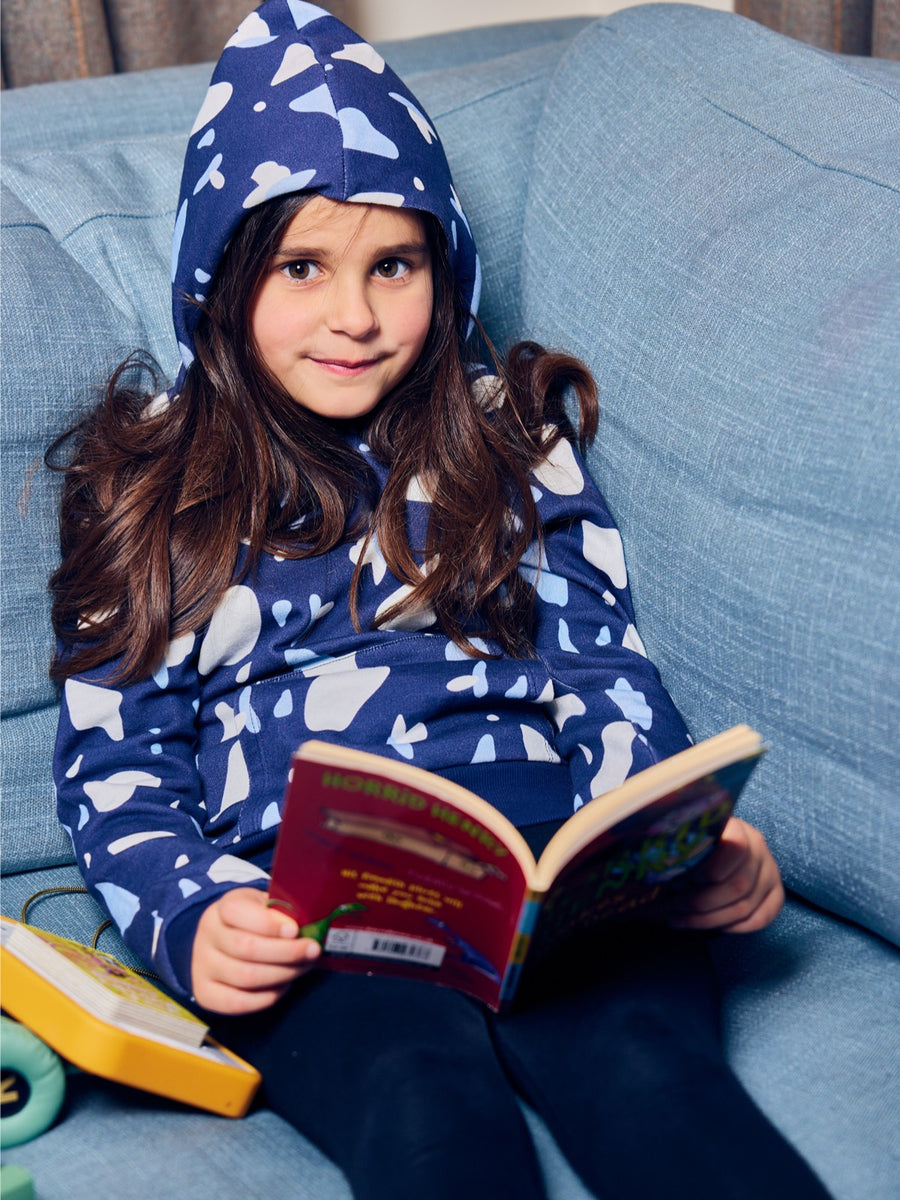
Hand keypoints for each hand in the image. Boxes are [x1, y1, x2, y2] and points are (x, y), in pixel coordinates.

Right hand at [191, 887, 320, 1013]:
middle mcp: (207, 936)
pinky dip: (268, 996)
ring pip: (246, 977)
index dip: (269, 923)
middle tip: (313, 950)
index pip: (238, 912)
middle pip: (247, 948)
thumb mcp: (264, 905)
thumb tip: (307, 926)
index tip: (295, 930)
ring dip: (283, 974)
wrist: (222, 943)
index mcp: (222, 907)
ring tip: (304, 967)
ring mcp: (203, 966)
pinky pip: (238, 1003)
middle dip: (287, 952)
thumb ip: (280, 911)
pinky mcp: (205, 994)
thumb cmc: (252, 921)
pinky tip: (284, 985)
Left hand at [666, 817, 784, 932]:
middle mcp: (760, 849)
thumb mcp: (689, 836)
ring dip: (708, 920)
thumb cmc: (696, 839)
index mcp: (738, 829)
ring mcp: (771, 872)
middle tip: (671, 908)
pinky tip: (708, 925)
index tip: (687, 877)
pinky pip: (759, 919)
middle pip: (737, 886)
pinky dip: (732, 927)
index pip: (734, 848)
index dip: (711, 869)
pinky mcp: (776, 894)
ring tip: (678, 919)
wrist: (723, 838)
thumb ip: (680, 849)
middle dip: (700, 903)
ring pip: (744, 907)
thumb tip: (648, 872)